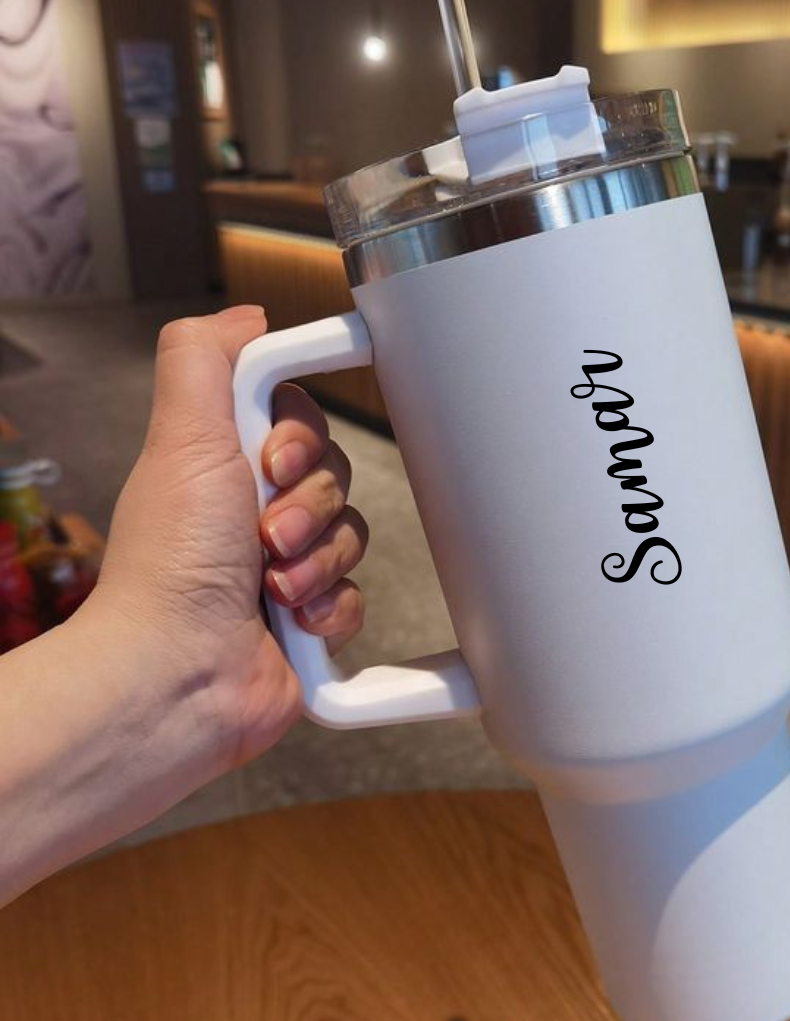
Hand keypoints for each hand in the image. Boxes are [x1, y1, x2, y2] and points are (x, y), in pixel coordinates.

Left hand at [95, 306, 366, 770]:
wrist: (178, 675)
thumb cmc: (171, 566)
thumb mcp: (180, 438)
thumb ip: (206, 359)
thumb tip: (250, 316)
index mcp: (224, 467)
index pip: (302, 422)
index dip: (302, 439)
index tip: (272, 461)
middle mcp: (254, 513)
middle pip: (335, 477)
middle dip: (308, 507)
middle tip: (266, 534)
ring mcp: (285, 568)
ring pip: (352, 537)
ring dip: (318, 561)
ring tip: (273, 588)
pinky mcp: (311, 619)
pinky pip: (357, 596)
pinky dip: (329, 609)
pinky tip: (293, 623)